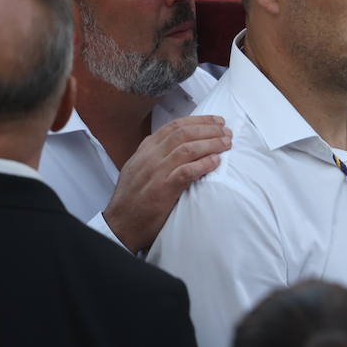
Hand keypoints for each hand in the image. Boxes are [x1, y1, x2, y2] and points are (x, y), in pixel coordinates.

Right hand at [102, 115, 230, 253]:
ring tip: (226, 144)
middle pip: (184, 133)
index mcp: (145, 150)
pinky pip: (186, 172)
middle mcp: (150, 157)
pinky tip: (216, 162)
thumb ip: (154, 155)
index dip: (199, 121)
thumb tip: (175, 145)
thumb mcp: (138, 169)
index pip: (174, 126)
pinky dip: (203, 164)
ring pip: (187, 149)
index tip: (216, 121)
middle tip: (226, 132)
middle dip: (209, 129)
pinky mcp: (162, 190)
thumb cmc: (132, 199)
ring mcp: (156, 173)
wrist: (120, 225)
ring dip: (211, 144)